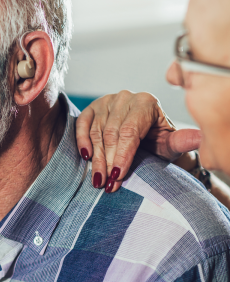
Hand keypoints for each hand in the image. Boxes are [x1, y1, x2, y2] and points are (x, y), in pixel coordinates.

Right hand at [76, 91, 201, 192]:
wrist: (146, 135)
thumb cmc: (158, 141)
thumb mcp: (170, 144)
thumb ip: (181, 141)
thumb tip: (199, 138)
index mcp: (148, 102)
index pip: (130, 131)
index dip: (122, 155)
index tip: (118, 176)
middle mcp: (126, 97)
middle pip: (112, 133)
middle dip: (109, 161)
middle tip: (107, 183)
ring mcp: (108, 100)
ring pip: (97, 131)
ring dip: (96, 158)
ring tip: (98, 179)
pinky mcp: (94, 107)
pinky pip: (82, 123)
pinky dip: (82, 140)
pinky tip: (86, 156)